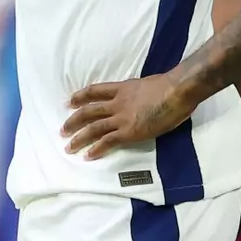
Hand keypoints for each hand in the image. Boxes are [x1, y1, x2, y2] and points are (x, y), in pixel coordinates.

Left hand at [63, 75, 191, 158]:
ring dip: (79, 138)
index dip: (81, 96)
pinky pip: (108, 141)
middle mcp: (118, 102)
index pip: (96, 91)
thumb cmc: (170, 86)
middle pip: (89, 111)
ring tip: (69, 147)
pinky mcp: (129, 132)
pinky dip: (97, 149)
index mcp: (123, 88)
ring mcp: (122, 117)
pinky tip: (88, 155)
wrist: (177, 91)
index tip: (70, 102)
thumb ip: (139, 93)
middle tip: (63, 130)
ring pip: (94, 128)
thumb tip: (141, 99)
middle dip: (74, 121)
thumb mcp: (148, 84)